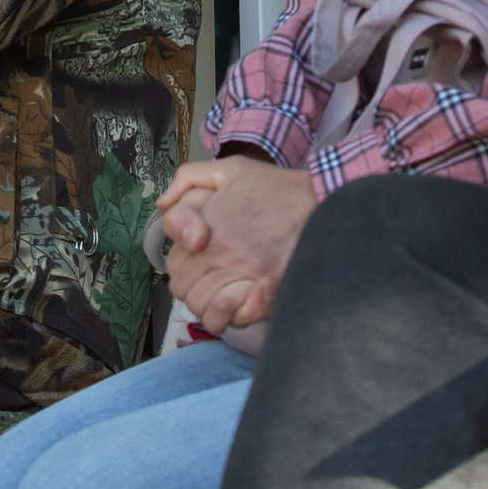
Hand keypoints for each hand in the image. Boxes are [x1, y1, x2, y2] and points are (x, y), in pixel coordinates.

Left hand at [157, 157, 317, 334]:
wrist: (323, 203)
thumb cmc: (277, 189)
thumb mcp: (230, 168)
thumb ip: (188, 178)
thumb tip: (163, 204)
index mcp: (208, 225)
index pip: (174, 264)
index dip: (183, 267)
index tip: (198, 263)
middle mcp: (222, 252)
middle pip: (186, 291)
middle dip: (195, 289)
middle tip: (213, 282)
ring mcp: (244, 275)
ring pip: (204, 309)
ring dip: (210, 307)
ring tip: (226, 295)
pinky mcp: (267, 293)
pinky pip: (232, 320)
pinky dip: (231, 317)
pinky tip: (241, 305)